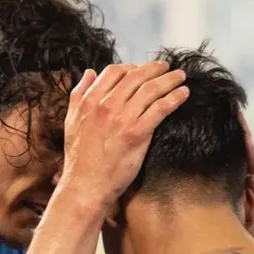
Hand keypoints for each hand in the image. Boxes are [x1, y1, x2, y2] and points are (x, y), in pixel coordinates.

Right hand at [58, 61, 189, 206]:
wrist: (86, 186)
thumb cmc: (79, 159)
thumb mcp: (71, 122)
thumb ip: (79, 95)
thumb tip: (89, 72)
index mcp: (90, 101)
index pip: (115, 72)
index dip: (132, 67)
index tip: (142, 70)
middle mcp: (106, 105)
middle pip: (136, 76)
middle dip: (155, 69)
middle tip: (167, 67)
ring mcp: (122, 119)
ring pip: (151, 89)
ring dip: (169, 79)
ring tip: (180, 77)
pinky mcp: (137, 134)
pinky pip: (160, 108)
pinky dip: (174, 98)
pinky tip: (183, 94)